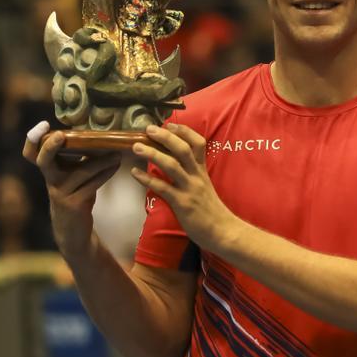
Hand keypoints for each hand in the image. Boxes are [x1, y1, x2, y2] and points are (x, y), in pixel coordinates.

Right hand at [22, 121, 120, 258]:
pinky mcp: (74, 204)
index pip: (31, 154)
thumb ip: (77, 159)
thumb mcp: (72, 176)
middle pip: (43, 161)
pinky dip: (105, 174)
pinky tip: (116, 166)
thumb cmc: (76, 195)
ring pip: (80, 171)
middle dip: (50, 147)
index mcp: (49, 170)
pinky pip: (92, 185)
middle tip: (62, 134)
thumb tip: (97, 135)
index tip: (44, 125)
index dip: (33, 140)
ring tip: (117, 153)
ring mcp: (60, 193)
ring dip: (101, 161)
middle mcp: (51, 180)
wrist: (73, 230)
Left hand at [129, 123, 235, 247]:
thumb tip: (175, 164)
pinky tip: (134, 173)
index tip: (170, 125)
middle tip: (149, 129)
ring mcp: (189, 189)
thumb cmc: (211, 211)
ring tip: (136, 146)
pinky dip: (146, 179)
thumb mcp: (204, 187)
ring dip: (152, 153)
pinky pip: (162, 188)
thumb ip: (192, 174)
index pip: (198, 143)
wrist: (222, 231)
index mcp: (202, 171)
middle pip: (183, 149)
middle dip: (165, 137)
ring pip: (171, 165)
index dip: (184, 131)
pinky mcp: (182, 203)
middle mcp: (197, 176)